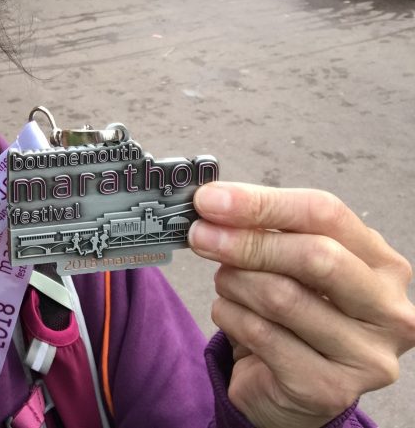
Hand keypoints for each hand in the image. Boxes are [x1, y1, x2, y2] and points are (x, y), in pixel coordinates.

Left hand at [189, 182, 414, 427]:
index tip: (211, 200)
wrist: (287, 386)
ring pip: (281, 297)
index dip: (262, 203)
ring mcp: (365, 356)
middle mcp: (389, 311)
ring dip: (233, 283)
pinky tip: (231, 315)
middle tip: (201, 235)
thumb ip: (262, 227)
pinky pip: (260, 334)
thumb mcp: (288, 261)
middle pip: (315, 256)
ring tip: (226, 284)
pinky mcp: (328, 389)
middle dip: (246, 242)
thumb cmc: (292, 313)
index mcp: (384, 265)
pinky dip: (229, 316)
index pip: (326, 214)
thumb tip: (214, 202)